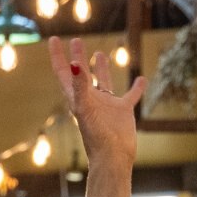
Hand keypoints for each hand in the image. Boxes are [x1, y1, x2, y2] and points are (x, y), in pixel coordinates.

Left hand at [49, 36, 144, 164]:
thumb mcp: (86, 107)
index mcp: (77, 97)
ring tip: (100, 53)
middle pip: (81, 73)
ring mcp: (107, 105)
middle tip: (76, 40)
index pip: (63, 72)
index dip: (58, 56)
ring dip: (101, 68)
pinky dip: (136, 87)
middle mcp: (91, 99)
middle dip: (77, 57)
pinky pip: (131, 95)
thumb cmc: (96, 136)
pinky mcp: (123, 112)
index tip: (54, 39)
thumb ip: (80, 85)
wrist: (113, 157)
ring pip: (103, 82)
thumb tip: (73, 63)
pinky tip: (142, 79)